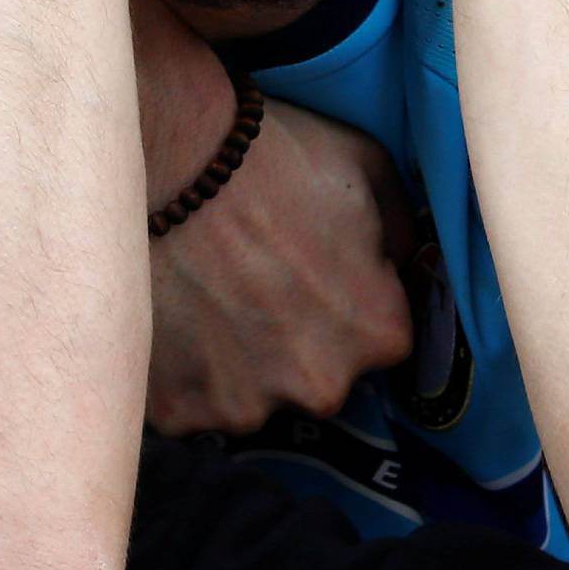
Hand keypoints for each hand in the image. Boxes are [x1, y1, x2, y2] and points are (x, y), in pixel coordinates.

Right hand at [129, 0, 413, 434]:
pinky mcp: (176, 412)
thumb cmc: (277, 157)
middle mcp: (320, 387)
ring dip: (238, 362)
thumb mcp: (371, 170)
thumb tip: (396, 266)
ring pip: (252, 395)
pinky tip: (174, 316)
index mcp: (378, 334)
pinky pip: (189, 403)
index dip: (349, 299)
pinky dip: (183, 371)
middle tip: (256, 282)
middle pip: (317, 375)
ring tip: (209, 296)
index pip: (381, 336)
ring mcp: (245, 406)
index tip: (316, 269)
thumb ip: (400, 235)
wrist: (169, 161)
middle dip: (296, 342)